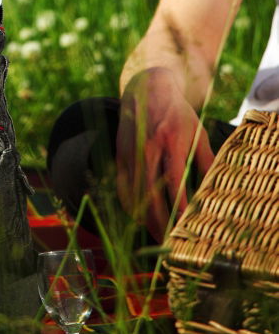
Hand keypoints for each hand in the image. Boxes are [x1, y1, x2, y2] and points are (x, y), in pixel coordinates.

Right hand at [116, 67, 214, 241]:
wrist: (145, 89)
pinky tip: (140, 217)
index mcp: (170, 140)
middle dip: (159, 223)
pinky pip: (122, 186)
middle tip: (168, 244)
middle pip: (149, 194)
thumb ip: (205, 161)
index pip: (174, 183)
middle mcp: (147, 147)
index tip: (184, 229)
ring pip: (133, 194)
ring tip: (156, 236)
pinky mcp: (119, 154)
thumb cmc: (177, 113)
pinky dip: (129, 205)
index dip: (178, 209)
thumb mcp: (196, 132)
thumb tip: (214, 192)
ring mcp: (130, 151)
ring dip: (144, 219)